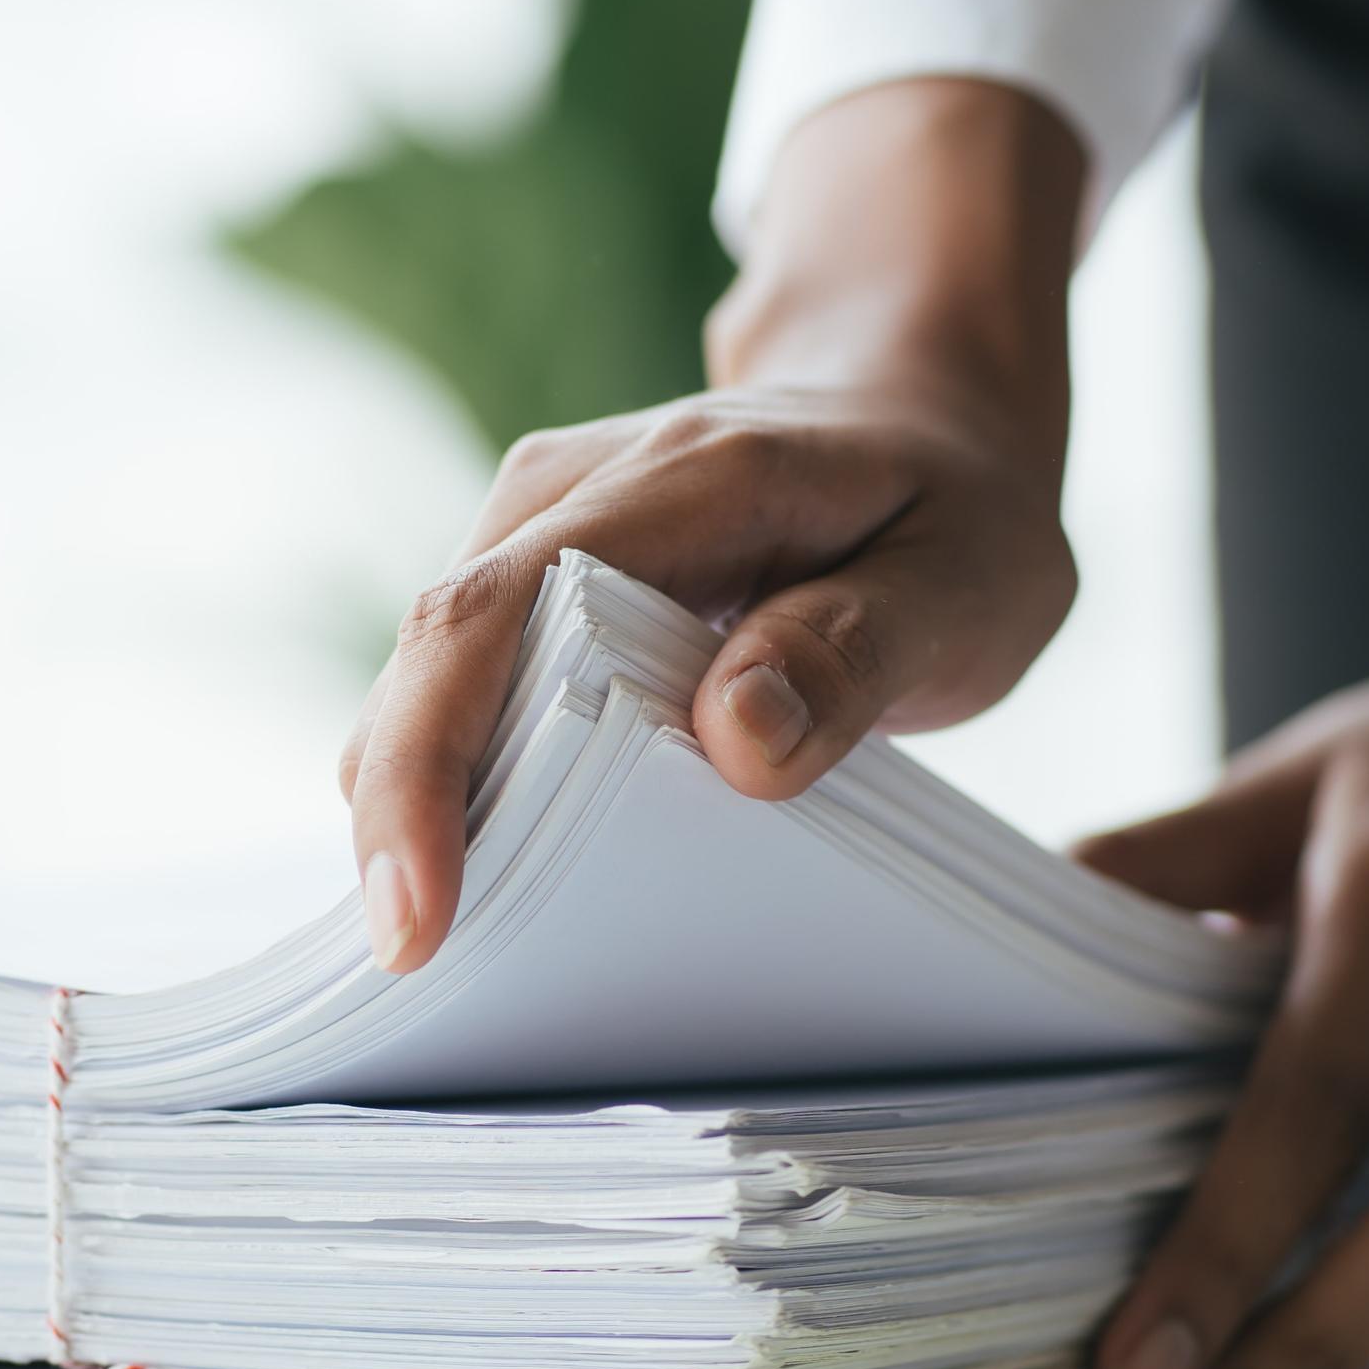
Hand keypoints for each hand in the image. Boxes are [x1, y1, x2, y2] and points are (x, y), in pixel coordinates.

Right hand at [342, 77, 1093, 970]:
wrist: (920, 406)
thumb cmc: (953, 503)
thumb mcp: (969, 581)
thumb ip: (854, 650)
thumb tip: (734, 739)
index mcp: (681, 477)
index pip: (498, 613)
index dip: (429, 764)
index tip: (415, 913)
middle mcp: (573, 488)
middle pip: (432, 655)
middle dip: (399, 817)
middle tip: (419, 962)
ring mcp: (538, 528)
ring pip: (431, 680)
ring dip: (426, 807)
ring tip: (453, 939)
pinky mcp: (534, 580)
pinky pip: (468, 689)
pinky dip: (466, 784)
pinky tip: (496, 875)